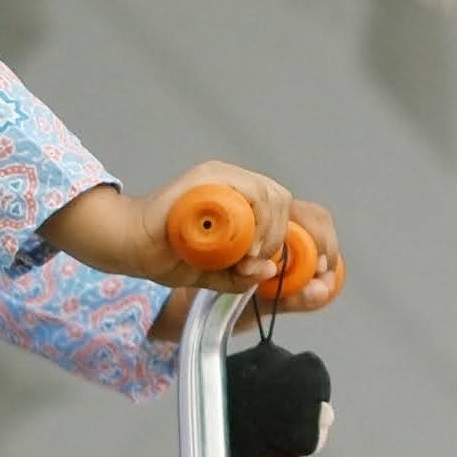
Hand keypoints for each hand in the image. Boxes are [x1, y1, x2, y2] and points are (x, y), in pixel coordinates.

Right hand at [44, 167, 340, 312]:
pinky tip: (244, 247)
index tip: (327, 267)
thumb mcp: (219, 277)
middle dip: (298, 239)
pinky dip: (255, 222)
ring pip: (273, 195)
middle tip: (278, 266)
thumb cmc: (171, 258)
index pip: (299, 211)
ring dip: (272, 233)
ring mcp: (224, 177)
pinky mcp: (207, 178)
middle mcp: (239, 185)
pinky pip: (249, 192)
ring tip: (252, 258)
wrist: (128, 246)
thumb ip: (246, 278)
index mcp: (249, 206)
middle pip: (290, 202)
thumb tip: (271, 273)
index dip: (321, 238)